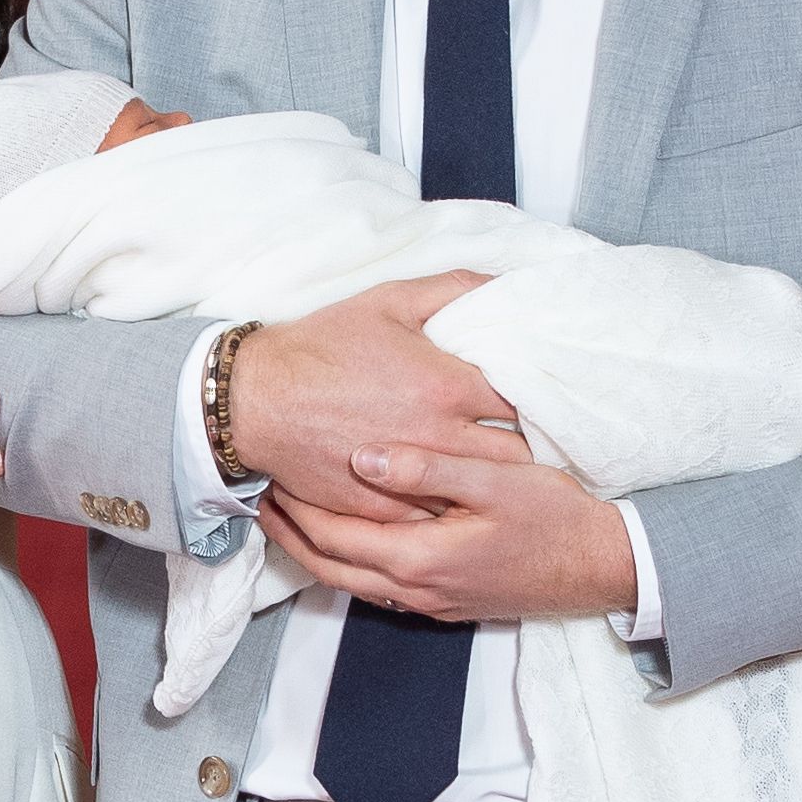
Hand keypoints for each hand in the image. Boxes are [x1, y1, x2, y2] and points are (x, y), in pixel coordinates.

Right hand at [232, 274, 527, 518]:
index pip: (525, 402)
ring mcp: (410, 479)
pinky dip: (449, 508)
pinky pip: (436, 518)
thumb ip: (454, 289)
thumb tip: (504, 284)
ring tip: (502, 474)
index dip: (540, 401)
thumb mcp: (389, 301)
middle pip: (514, 456)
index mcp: (446, 385)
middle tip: (532, 440)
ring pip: (479, 493)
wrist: (257, 399)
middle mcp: (436, 437)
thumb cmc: (323, 346)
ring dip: (492, 483)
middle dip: (527, 447)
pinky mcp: (383, 509)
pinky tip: (455, 497)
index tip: (544, 399)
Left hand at [258, 444, 637, 622]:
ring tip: (293, 514)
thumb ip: (427, 468)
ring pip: (351, 582)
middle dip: (291, 534)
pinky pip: (379, 586)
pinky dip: (350, 562)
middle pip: (330, 568)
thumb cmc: (555, 519)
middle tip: (263, 496)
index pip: (333, 538)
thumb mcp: (494, 480)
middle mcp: (416, 590)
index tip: (270, 476)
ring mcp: (431, 602)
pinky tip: (350, 535)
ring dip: (316, 551)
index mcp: (419, 558)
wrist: (602, 568)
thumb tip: (362, 458)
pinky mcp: (446, 602)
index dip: (296, 510)